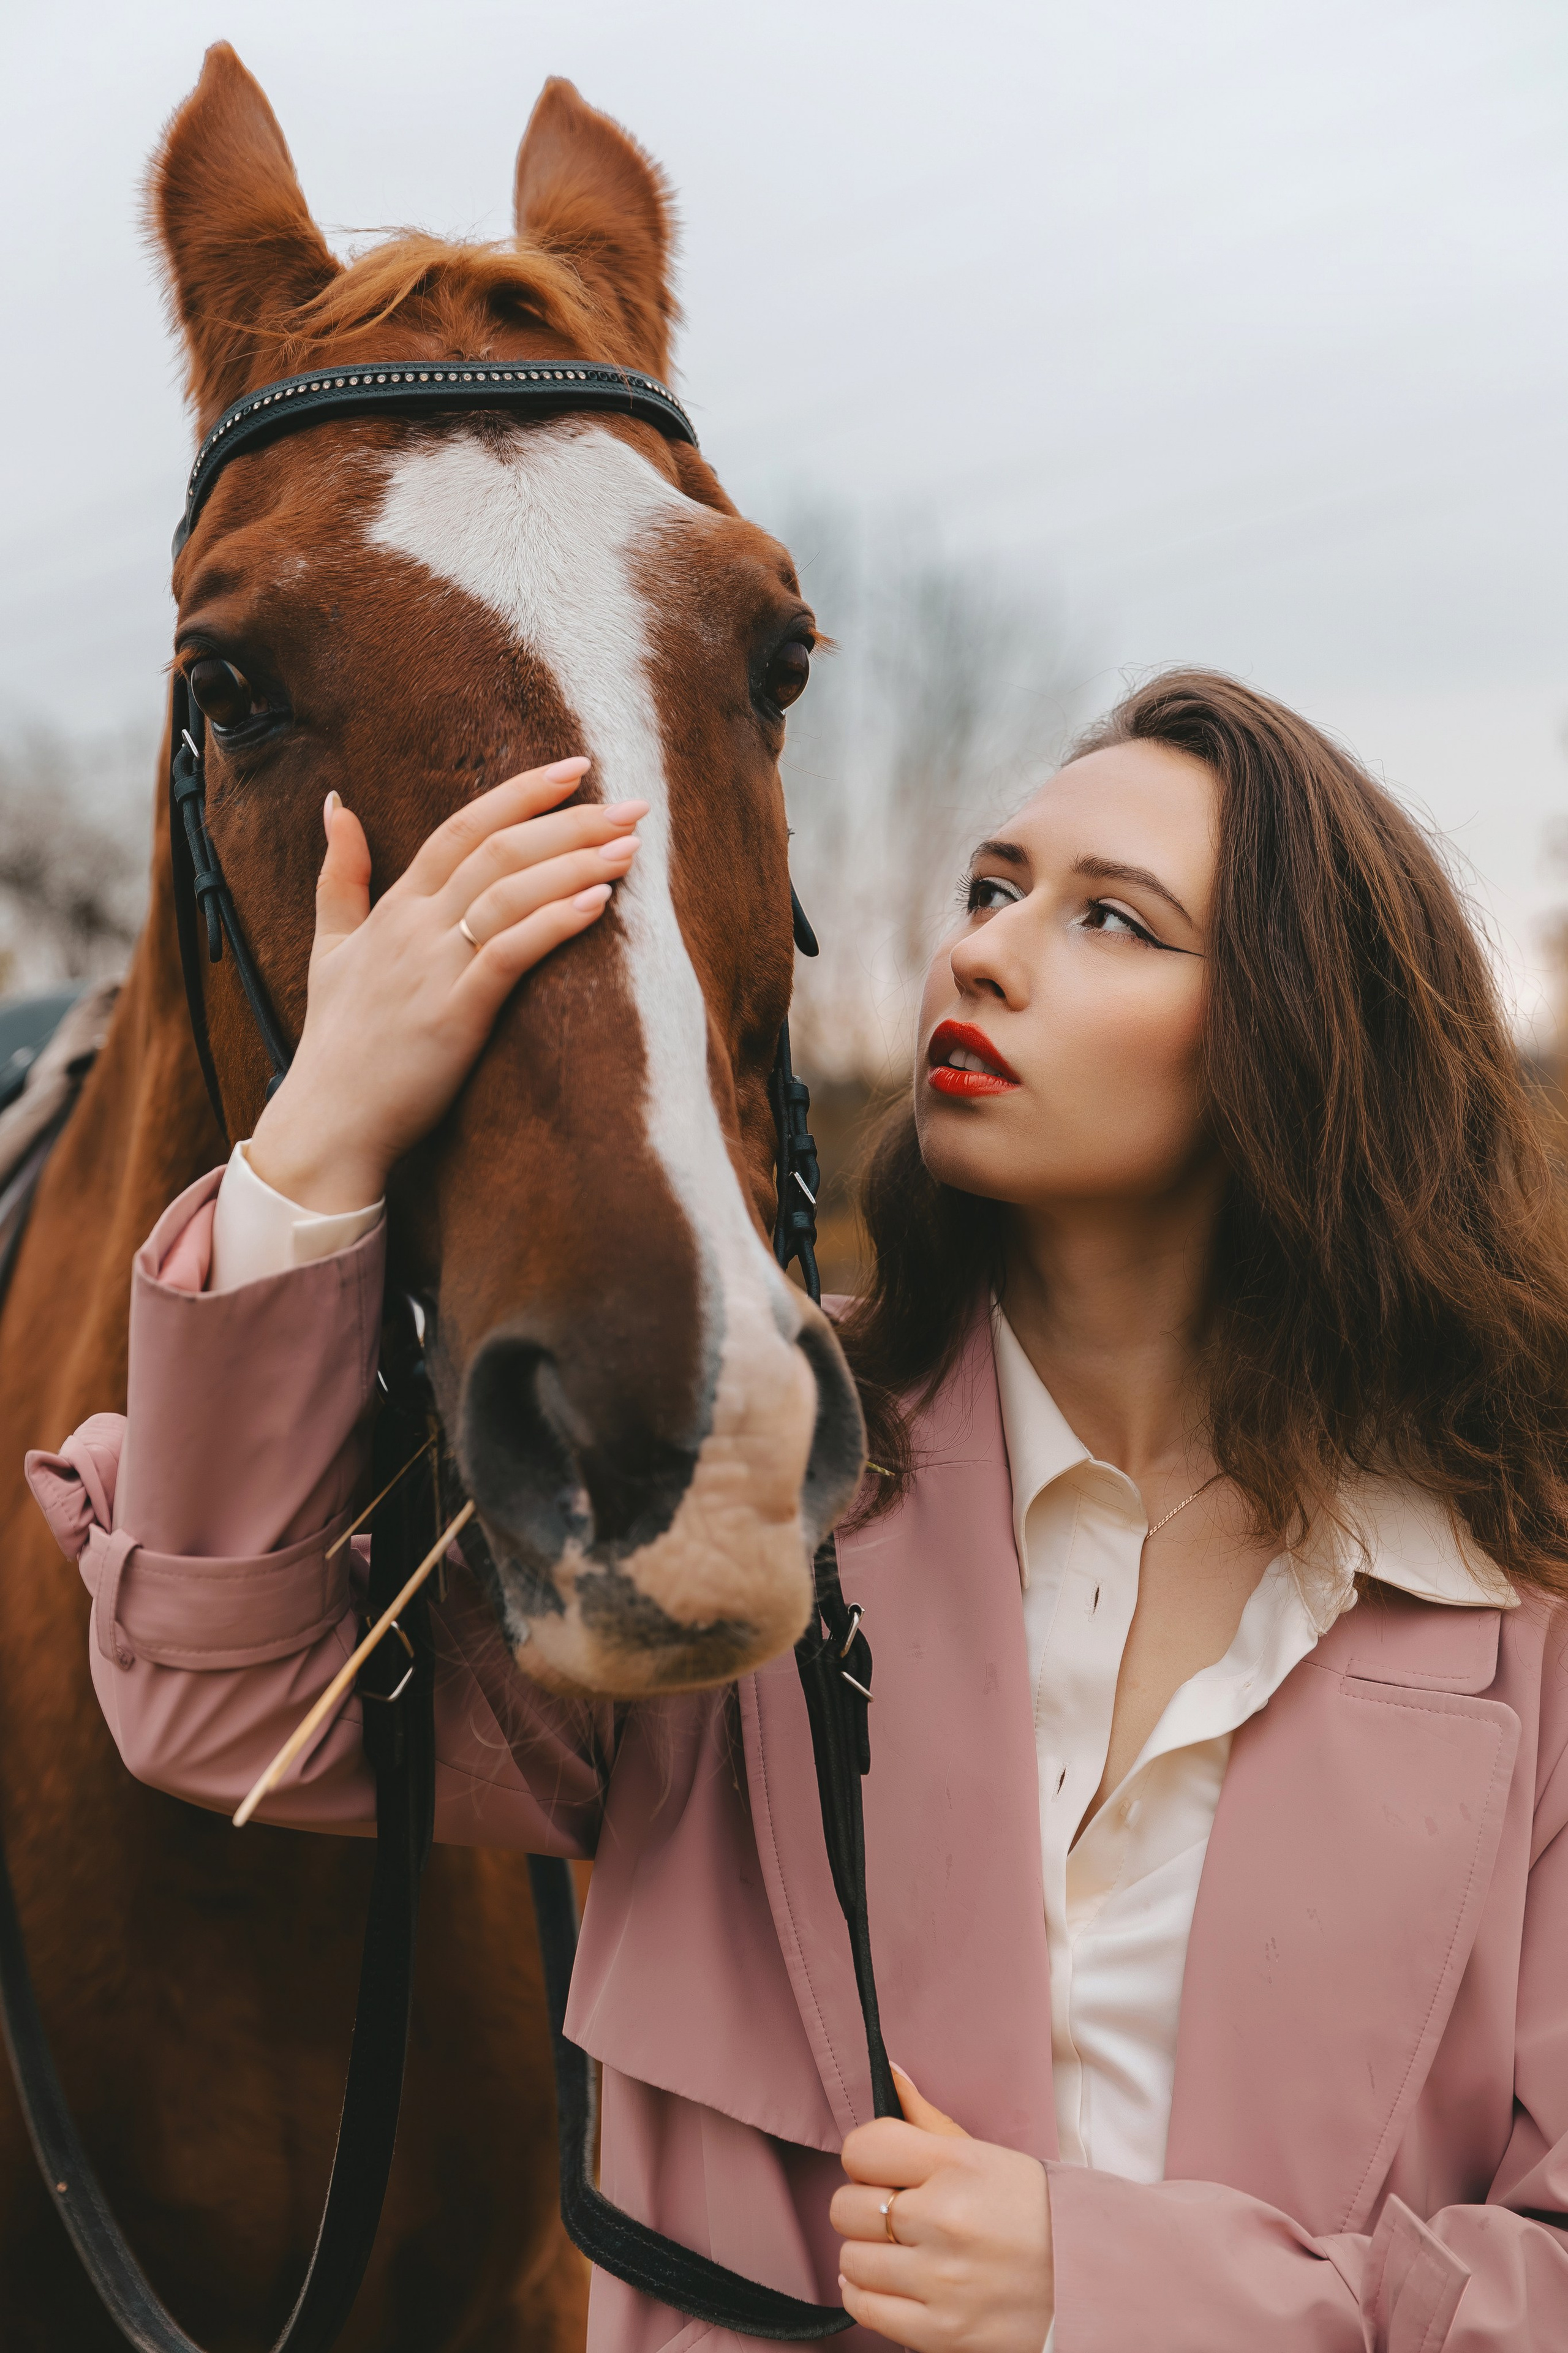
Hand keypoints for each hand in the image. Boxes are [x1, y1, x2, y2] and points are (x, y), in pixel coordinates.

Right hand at [248, 758, 644, 1210]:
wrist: (330, 1118)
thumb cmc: (339, 1038)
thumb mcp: (330, 945)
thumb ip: (339, 875)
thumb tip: (336, 804)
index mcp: (396, 906)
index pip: (463, 828)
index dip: (521, 793)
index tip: (576, 767)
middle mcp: (416, 926)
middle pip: (499, 850)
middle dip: (570, 822)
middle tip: (630, 806)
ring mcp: (434, 968)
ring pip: (510, 893)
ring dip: (575, 863)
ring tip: (629, 848)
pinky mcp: (455, 1014)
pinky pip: (510, 953)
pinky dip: (554, 922)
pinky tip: (598, 902)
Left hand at [832, 2066, 1052, 2350]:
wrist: (1092, 2285)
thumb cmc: (1036, 2213)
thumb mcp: (988, 2156)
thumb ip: (929, 2121)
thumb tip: (890, 2075)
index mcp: (958, 2165)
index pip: (862, 2148)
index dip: (865, 2159)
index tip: (882, 2171)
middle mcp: (945, 2219)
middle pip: (845, 2207)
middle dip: (863, 2208)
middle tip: (894, 2214)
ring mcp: (940, 2281)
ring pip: (851, 2260)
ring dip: (869, 2255)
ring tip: (901, 2252)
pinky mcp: (940, 2333)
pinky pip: (864, 2309)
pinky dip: (867, 2295)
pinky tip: (890, 2283)